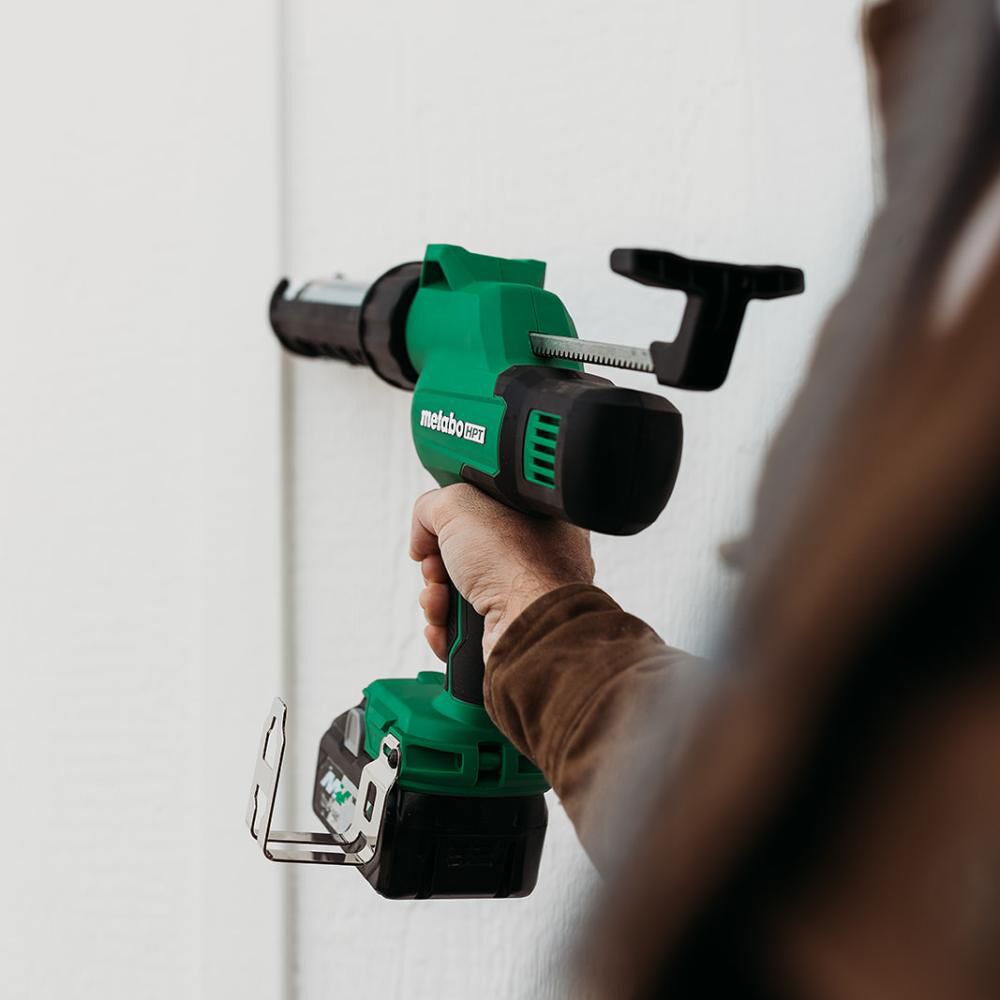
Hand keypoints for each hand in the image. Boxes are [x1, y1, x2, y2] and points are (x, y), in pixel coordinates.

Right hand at [410, 484, 594, 662]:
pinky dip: (444, 628)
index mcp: (531, 520)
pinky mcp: (503, 631)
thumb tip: (421, 537)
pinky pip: (460, 631)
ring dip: (434, 600)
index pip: (476, 515)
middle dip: (435, 567)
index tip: (437, 531)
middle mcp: (527, 559)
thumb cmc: (514, 562)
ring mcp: (516, 598)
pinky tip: (443, 625)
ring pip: (455, 597)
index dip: (448, 523)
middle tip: (437, 569)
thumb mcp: (461, 504)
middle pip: (459, 558)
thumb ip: (431, 506)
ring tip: (440, 601)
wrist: (530, 622)